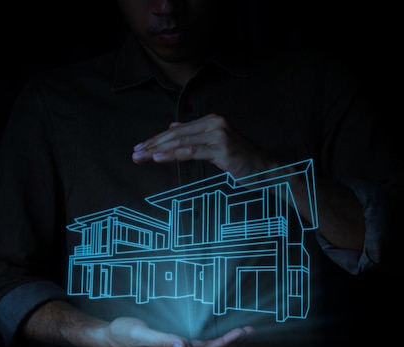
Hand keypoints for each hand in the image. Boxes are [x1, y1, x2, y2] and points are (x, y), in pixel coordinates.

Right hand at [101, 316, 253, 346]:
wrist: (107, 341)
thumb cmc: (123, 334)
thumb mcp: (141, 334)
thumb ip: (164, 341)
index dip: (225, 343)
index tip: (240, 333)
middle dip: (231, 345)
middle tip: (249, 332)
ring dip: (224, 346)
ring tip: (240, 335)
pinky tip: (217, 341)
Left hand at [132, 113, 274, 178]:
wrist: (268, 170)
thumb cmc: (243, 160)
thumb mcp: (216, 144)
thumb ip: (195, 135)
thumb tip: (172, 128)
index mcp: (212, 120)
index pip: (178, 131)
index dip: (156, 139)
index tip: (140, 148)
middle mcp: (215, 123)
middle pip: (176, 135)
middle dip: (152, 144)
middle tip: (135, 153)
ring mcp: (219, 135)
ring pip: (181, 142)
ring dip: (158, 150)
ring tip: (141, 156)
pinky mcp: (222, 149)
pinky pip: (192, 152)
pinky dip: (173, 154)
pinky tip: (158, 158)